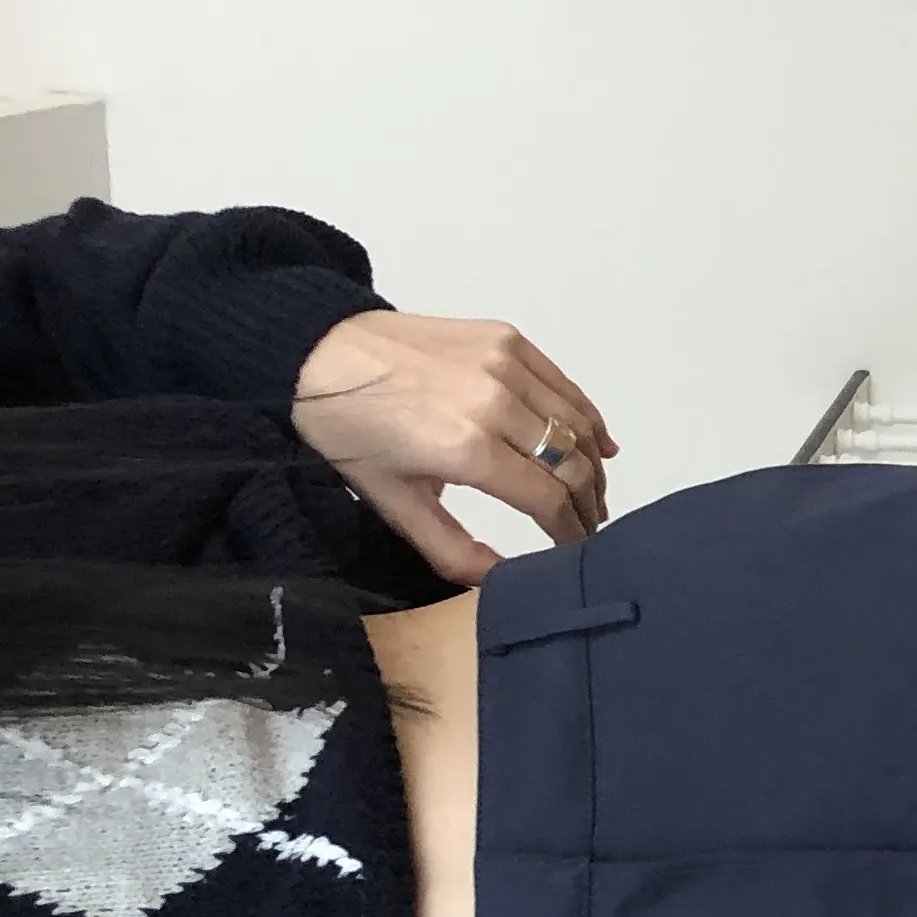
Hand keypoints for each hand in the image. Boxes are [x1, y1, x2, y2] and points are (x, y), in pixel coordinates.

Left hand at [292, 312, 620, 585]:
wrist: (318, 353)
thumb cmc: (350, 434)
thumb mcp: (394, 505)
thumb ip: (452, 551)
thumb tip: (503, 578)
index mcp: (465, 449)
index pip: (548, 500)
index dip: (570, 532)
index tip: (574, 551)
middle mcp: (495, 403)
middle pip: (572, 464)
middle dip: (588, 504)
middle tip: (589, 528)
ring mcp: (505, 364)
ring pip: (577, 425)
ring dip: (593, 466)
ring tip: (592, 494)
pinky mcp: (507, 339)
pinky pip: (564, 387)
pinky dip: (587, 419)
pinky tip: (598, 445)